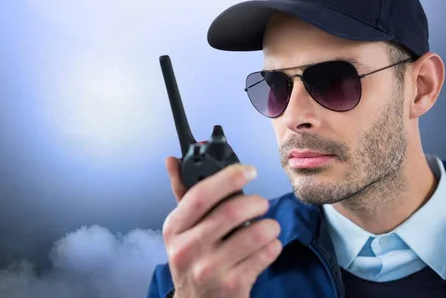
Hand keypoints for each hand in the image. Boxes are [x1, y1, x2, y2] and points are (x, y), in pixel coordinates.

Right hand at [162, 157, 281, 297]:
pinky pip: (266, 254)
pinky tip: (266, 247)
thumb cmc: (193, 259)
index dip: (227, 177)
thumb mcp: (182, 230)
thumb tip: (172, 159)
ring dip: (270, 225)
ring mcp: (210, 270)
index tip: (248, 170)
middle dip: (256, 202)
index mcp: (174, 228)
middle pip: (231, 212)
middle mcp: (187, 249)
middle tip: (262, 204)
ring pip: (255, 233)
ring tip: (268, 227)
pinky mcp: (233, 285)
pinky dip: (273, 245)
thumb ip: (182, 194)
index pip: (200, 195)